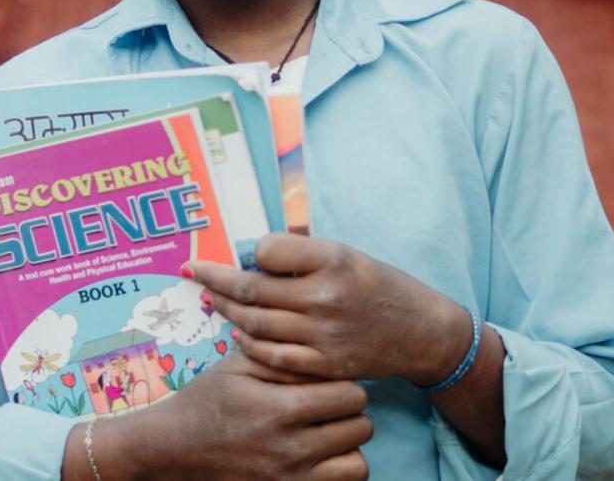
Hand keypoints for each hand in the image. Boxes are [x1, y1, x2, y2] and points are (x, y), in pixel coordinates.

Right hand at [71, 350, 371, 480]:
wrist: (175, 446)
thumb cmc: (208, 399)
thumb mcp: (238, 365)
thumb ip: (284, 356)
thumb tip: (327, 353)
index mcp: (279, 409)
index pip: (351, 394)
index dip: (344, 383)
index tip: (328, 382)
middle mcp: (290, 449)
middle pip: (360, 427)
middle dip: (349, 412)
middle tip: (329, 406)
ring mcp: (291, 479)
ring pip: (359, 464)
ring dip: (348, 446)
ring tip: (327, 432)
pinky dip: (339, 471)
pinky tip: (321, 456)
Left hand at [185, 234, 471, 385]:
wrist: (420, 331)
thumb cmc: (378, 286)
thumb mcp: (346, 254)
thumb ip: (302, 254)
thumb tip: (253, 251)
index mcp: (331, 260)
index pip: (267, 250)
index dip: (251, 252)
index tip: (243, 253)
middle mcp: (324, 296)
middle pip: (251, 288)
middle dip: (214, 279)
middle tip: (193, 272)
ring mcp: (322, 333)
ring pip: (255, 322)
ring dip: (226, 310)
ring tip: (212, 300)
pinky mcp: (324, 363)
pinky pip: (272, 355)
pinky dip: (249, 343)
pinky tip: (238, 331)